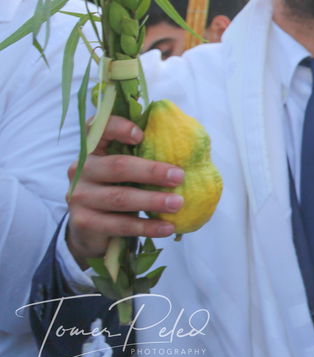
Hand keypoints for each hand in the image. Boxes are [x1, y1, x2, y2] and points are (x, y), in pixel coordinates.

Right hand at [66, 116, 184, 261]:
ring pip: (119, 197)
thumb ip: (146, 154)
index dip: (118, 128)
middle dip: (151, 171)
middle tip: (180, 176)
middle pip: (118, 166)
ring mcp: (79, 196)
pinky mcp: (83, 221)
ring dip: (152, 200)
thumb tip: (190, 144)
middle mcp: (82, 169)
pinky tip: (166, 227)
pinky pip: (119, 224)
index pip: (99, 128)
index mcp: (95, 149)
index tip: (141, 135)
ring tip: (178, 203)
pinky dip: (146, 226)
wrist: (93, 228)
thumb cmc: (121, 188)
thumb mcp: (129, 169)